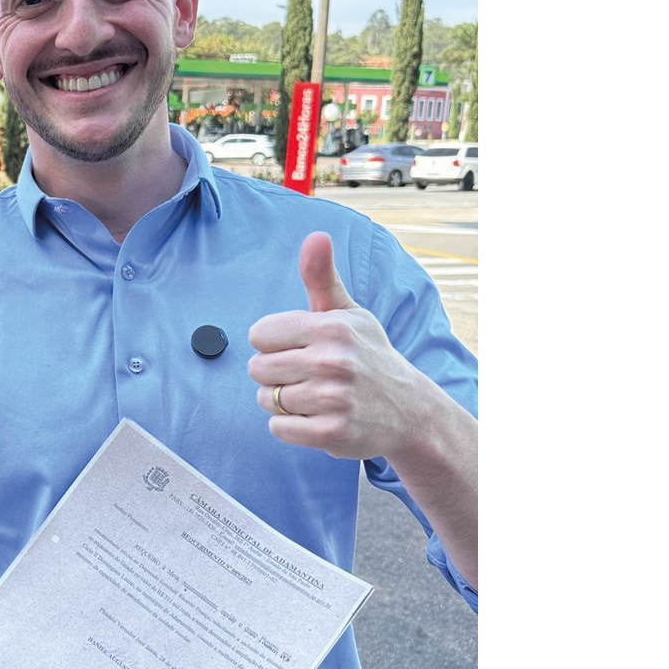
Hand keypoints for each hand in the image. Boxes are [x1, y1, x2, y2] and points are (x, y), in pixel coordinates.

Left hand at [246, 232, 439, 459]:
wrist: (411, 411)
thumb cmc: (369, 356)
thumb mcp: (349, 313)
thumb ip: (321, 277)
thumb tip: (316, 236)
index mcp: (331, 328)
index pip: (259, 334)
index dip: (273, 343)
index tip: (299, 348)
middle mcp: (332, 362)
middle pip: (257, 368)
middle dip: (275, 374)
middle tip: (308, 376)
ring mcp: (333, 399)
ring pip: (266, 399)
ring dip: (283, 402)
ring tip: (315, 397)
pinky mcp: (332, 433)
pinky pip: (278, 428)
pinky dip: (290, 426)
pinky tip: (316, 417)